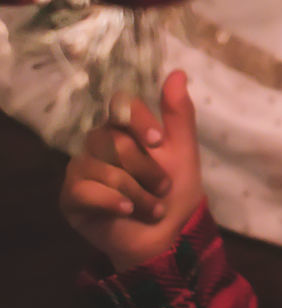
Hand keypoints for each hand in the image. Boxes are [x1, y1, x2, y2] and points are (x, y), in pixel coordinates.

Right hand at [60, 70, 205, 271]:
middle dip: (146, 168)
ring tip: (151, 206)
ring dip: (137, 192)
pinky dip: (113, 202)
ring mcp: (82, 170)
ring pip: (104, 168)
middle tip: (162, 187)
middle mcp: (98, 144)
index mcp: (124, 129)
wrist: (167, 235)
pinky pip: (85, 191)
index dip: (138, 120)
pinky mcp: (71, 198)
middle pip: (114, 139)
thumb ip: (179, 113)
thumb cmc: (175, 190)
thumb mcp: (184, 150)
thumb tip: (179, 73)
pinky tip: (126, 211)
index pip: (120, 105)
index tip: (156, 141)